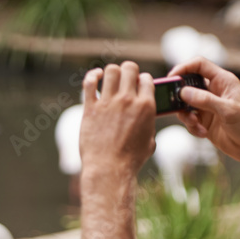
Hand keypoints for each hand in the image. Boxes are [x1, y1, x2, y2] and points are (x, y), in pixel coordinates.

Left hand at [79, 61, 155, 178]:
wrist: (109, 170)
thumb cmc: (131, 160)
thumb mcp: (150, 141)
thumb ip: (149, 124)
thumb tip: (147, 118)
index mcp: (146, 106)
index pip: (146, 78)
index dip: (142, 81)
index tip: (138, 86)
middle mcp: (127, 100)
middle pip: (129, 68)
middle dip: (129, 71)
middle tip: (125, 80)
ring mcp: (108, 103)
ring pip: (111, 70)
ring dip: (112, 73)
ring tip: (111, 80)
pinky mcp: (90, 108)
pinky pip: (89, 82)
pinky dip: (93, 76)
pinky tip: (96, 78)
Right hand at [167, 57, 239, 163]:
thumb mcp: (228, 110)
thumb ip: (205, 100)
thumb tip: (183, 92)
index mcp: (222, 81)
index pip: (199, 65)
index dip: (184, 68)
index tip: (172, 78)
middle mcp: (213, 91)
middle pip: (188, 85)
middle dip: (180, 95)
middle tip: (174, 104)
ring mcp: (208, 107)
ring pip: (186, 104)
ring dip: (186, 115)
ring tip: (195, 123)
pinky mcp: (205, 121)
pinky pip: (189, 120)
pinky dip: (192, 127)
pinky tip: (203, 133)